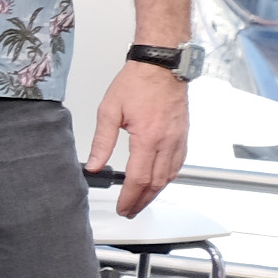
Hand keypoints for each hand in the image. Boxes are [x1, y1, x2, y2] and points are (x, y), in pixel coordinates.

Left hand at [86, 60, 188, 214]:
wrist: (161, 66)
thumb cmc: (136, 83)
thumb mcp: (109, 111)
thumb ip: (102, 142)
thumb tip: (94, 167)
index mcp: (147, 137)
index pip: (138, 178)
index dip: (129, 197)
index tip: (122, 208)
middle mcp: (167, 141)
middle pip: (156, 183)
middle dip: (142, 201)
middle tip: (130, 211)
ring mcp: (178, 139)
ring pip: (169, 176)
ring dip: (155, 193)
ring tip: (141, 202)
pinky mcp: (183, 135)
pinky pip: (178, 163)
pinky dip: (168, 177)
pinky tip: (159, 182)